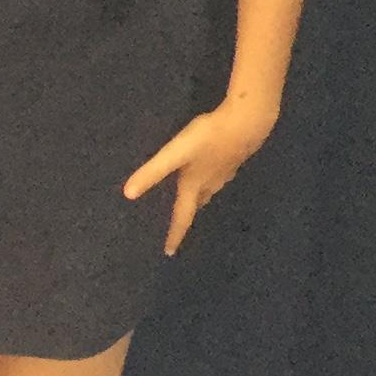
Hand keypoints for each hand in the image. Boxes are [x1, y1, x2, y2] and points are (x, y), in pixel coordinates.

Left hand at [122, 95, 279, 254]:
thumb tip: (128, 194)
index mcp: (194, 185)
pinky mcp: (233, 158)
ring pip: (210, 191)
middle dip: (187, 216)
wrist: (247, 123)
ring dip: (200, 199)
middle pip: (197, 205)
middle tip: (180, 226)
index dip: (175, 234)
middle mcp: (210, 183)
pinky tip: (211, 174)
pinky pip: (218, 177)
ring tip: (192, 202)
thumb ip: (153, 172)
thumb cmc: (209, 138)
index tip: (169, 253)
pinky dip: (210, 182)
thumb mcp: (176, 154)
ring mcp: (225, 172)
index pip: (182, 216)